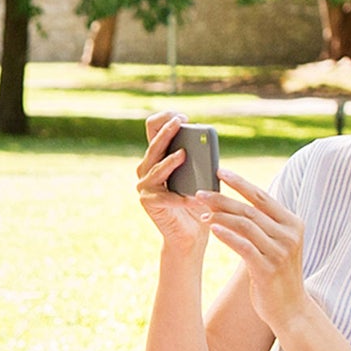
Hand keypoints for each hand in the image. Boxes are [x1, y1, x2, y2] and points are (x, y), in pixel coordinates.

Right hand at [136, 112, 210, 252]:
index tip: (181, 116)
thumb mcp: (200, 179)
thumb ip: (198, 163)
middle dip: (167, 132)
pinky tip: (193, 197)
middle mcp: (147, 168)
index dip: (164, 121)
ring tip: (184, 154)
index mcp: (158, 158)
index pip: (153, 131)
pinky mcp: (147, 201)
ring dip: (171, 161)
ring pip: (156, 167)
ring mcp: (144, 184)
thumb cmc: (198, 204)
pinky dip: (180, 196)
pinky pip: (165, 195)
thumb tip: (206, 146)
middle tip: (180, 122)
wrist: (191, 234)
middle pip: (154, 145)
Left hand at [193, 168, 310, 332]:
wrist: (291, 309)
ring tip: (201, 212)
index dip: (239, 183)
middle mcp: (289, 236)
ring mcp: (280, 253)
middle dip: (223, 198)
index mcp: (293, 224)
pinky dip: (226, 236)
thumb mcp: (278, 245)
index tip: (219, 171)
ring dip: (220, 216)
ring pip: (245, 225)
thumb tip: (239, 203)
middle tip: (200, 192)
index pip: (262, 197)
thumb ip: (266, 224)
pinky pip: (243, 246)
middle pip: (250, 210)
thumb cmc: (279, 275)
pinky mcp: (268, 269)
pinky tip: (212, 229)